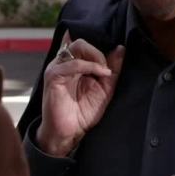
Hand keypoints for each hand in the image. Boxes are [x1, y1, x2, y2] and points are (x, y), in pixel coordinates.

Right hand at [37, 32, 124, 156]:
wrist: (70, 133)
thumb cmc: (84, 112)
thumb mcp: (105, 88)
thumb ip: (113, 69)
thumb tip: (121, 49)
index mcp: (75, 65)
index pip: (85, 44)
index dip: (100, 47)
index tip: (113, 60)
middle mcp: (65, 64)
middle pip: (81, 42)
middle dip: (98, 52)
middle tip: (107, 69)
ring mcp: (58, 68)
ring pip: (77, 47)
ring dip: (96, 57)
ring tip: (105, 72)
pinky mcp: (53, 77)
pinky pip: (72, 64)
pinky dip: (89, 66)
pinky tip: (100, 73)